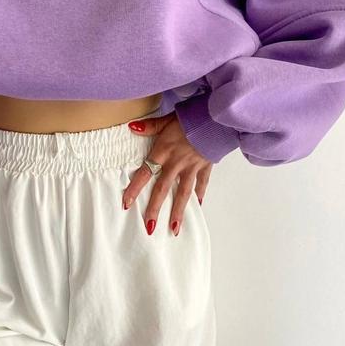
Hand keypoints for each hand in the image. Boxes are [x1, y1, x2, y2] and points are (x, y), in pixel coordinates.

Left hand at [123, 111, 211, 235]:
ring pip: (183, 193)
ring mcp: (192, 167)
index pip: (145, 173)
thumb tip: (131, 127)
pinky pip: (202, 184)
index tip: (126, 204)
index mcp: (164, 151)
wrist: (218, 116)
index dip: (135, 189)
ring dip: (178, 211)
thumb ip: (149, 126)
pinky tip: (197, 207)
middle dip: (155, 209)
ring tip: (174, 229)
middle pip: (162, 189)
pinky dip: (200, 195)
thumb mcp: (167, 119)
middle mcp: (176, 162)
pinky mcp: (206, 166)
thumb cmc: (191, 117)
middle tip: (149, 228)